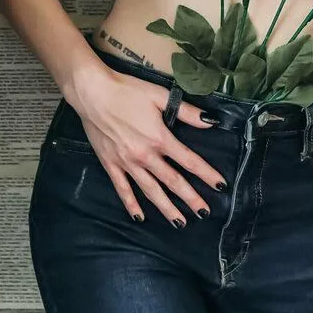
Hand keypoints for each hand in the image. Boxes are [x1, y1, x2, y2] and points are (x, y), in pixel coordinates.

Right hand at [76, 69, 226, 225]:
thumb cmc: (127, 91)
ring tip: (179, 222)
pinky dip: (131, 204)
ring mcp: (127, 163)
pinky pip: (123, 189)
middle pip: (172, 181)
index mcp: (159, 138)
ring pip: (150, 191)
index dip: (206, 174)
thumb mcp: (160, 96)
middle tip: (204, 212)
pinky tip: (139, 217)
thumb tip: (210, 121)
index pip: (189, 160)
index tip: (220, 185)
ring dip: (166, 208)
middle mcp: (145, 156)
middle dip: (190, 198)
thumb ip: (187, 111)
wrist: (93, 94)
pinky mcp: (110, 164)